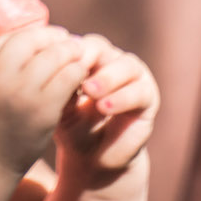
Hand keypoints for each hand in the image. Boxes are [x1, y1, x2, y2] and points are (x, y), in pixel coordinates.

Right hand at [0, 25, 89, 175]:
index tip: (48, 39)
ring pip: (56, 56)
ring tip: (79, 59)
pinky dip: (78, 73)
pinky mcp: (43, 109)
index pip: (12, 37)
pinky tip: (81, 80)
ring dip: (71, 54)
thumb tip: (24, 41)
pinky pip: (69, 78)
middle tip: (70, 44)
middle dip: (55, 39)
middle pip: (34, 41)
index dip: (34, 36)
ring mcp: (21, 91)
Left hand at [55, 34, 159, 171]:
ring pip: (126, 64)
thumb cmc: (71, 126)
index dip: (66, 50)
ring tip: (90, 91)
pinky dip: (122, 97)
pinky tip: (104, 107)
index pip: (76, 43)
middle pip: (101, 47)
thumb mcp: (59, 105)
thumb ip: (59, 86)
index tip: (52, 61)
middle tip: (73, 70)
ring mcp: (133, 77)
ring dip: (107, 76)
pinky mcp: (148, 98)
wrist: (92, 158)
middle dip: (86, 57)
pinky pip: (140, 91)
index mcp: (85, 58)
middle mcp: (110, 62)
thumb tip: (54, 68)